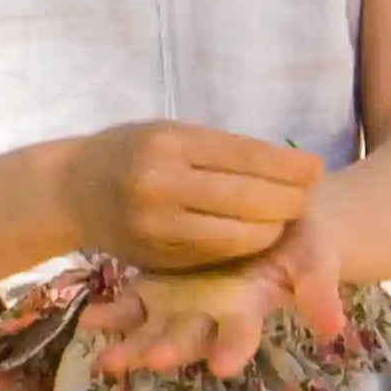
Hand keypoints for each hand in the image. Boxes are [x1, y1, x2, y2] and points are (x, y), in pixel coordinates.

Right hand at [58, 118, 322, 270]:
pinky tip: (256, 235)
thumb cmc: (132, 151)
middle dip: (288, 201)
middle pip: (248, 198)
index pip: (246, 156)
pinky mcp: (157, 256)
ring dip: (271, 229)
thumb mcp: (171, 133)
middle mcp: (161, 183)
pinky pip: (215, 254)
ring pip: (237, 235)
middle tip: (306, 197)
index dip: (289, 167)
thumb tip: (292, 167)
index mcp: (170, 143)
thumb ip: (220, 150)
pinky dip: (243, 246)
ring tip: (285, 218)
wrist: (73, 190)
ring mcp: (157, 225)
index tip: (317, 169)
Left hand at [85, 223, 348, 380]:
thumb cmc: (302, 239)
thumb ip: (318, 288)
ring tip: (110, 359)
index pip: (242, 335)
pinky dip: (112, 315)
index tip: (224, 367)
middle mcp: (212, 315)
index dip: (233, 348)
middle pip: (190, 338)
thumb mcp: (316, 256)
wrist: (275, 217)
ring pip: (155, 331)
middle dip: (172, 350)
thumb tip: (333, 327)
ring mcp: (182, 304)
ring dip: (132, 345)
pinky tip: (90, 320)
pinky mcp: (159, 287)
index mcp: (249, 308)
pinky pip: (132, 305)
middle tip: (152, 360)